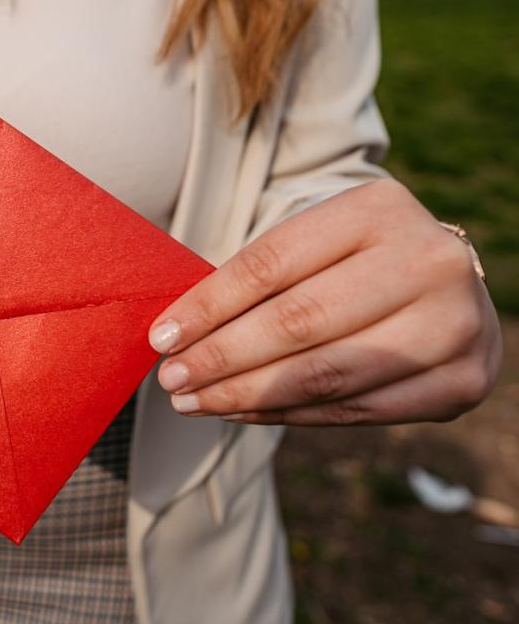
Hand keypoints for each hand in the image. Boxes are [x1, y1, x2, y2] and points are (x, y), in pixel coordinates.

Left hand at [148, 179, 502, 425]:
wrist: (449, 285)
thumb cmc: (356, 260)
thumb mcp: (317, 242)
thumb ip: (259, 279)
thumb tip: (174, 335)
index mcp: (379, 209)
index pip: (271, 264)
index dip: (208, 306)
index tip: (161, 338)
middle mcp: (427, 261)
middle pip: (296, 322)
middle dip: (220, 357)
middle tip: (172, 380)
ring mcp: (454, 324)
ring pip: (323, 375)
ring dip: (245, 395)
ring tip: (194, 402)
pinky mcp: (462, 381)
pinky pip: (354, 409)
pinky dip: (288, 415)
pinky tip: (243, 413)